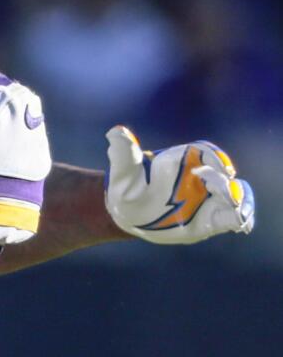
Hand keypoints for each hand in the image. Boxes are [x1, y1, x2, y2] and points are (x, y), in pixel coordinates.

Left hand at [105, 125, 254, 244]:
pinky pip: (232, 216)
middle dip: (225, 183)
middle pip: (222, 174)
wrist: (129, 213)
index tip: (219, 169)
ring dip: (240, 200)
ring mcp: (207, 196)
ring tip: (236, 210)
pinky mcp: (211, 217)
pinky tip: (240, 224)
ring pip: (234, 193)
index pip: (205, 152)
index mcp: (182, 160)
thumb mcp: (123, 173)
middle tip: (224, 194)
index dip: (215, 158)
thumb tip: (116, 132)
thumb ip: (124, 154)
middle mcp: (200, 176)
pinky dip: (241, 217)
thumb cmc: (127, 188)